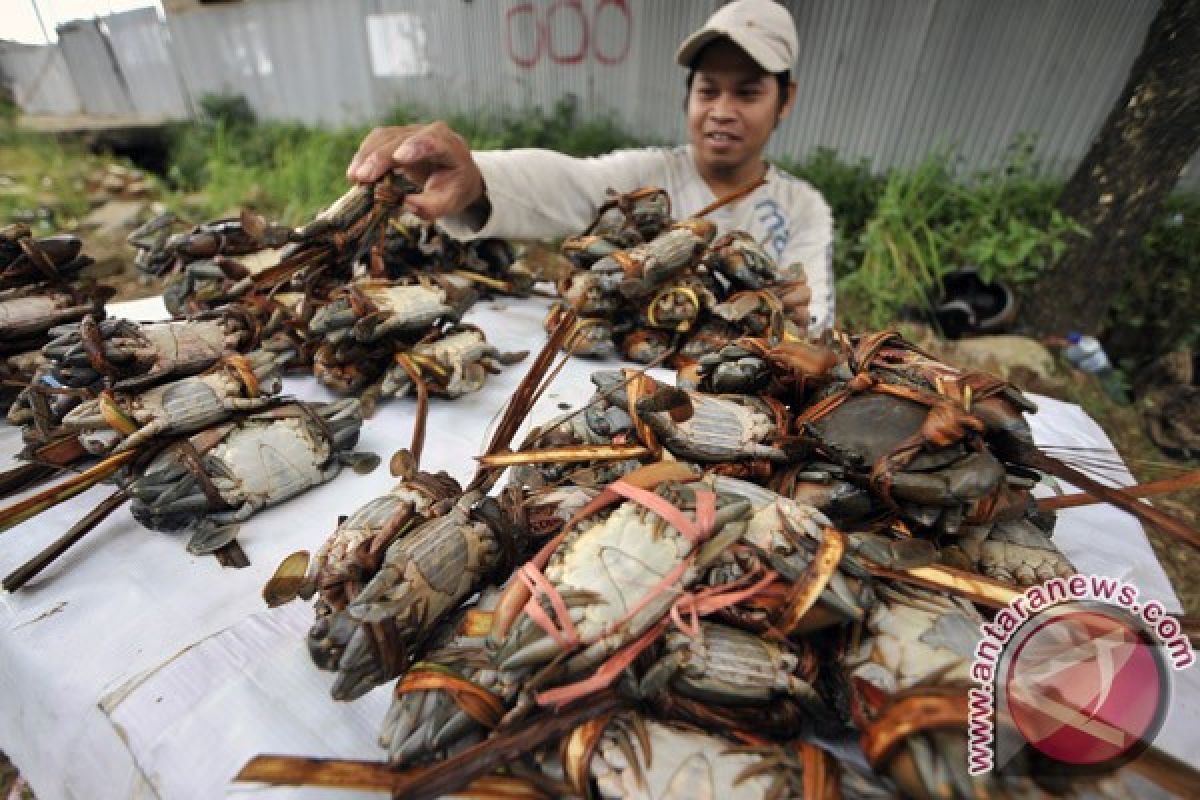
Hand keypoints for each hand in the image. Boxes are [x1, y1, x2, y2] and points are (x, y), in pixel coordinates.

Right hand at [346, 122, 485, 220]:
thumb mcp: (448, 204)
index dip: (415, 146)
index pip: (433, 141)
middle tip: (361, 178)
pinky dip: (364, 156)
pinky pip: (376, 141)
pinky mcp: (395, 137)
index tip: (399, 158)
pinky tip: (356, 173)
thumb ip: (430, 206)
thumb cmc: (453, 189)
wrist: (455, 176)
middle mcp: (430, 132)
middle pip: (400, 140)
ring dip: (366, 156)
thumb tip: (404, 203)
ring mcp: (411, 132)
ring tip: (354, 178)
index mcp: (449, 147)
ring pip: (383, 137)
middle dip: (379, 158)